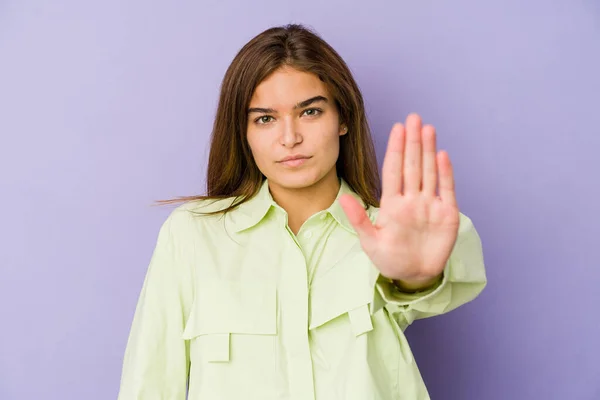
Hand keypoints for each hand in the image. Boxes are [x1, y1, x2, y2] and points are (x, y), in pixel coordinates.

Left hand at [339, 113, 459, 288]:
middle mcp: (411, 199)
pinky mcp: (446, 214)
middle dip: (413, 142)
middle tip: (413, 118)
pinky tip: (442, 155)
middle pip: (412, 165)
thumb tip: (342, 198)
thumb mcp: (370, 241)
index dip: (395, 149)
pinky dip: (445, 173)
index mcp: (392, 204)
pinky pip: (446, 190)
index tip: (397, 128)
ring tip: (428, 128)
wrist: (413, 276)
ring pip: (429, 172)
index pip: (393, 170)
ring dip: (429, 150)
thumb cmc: (389, 258)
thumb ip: (359, 219)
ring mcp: (429, 205)